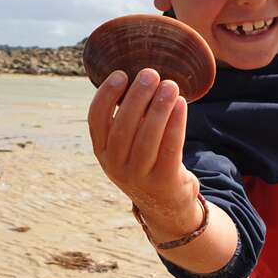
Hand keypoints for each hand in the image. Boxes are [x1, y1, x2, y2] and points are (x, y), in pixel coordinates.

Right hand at [88, 68, 200, 236]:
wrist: (165, 204)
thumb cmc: (146, 161)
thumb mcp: (127, 144)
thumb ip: (128, 117)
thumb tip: (140, 76)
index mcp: (103, 151)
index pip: (96, 119)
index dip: (106, 95)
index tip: (121, 74)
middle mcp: (115, 165)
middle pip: (123, 126)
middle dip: (137, 96)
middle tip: (150, 73)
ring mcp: (138, 176)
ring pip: (147, 137)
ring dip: (159, 108)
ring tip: (170, 85)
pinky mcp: (163, 181)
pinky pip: (170, 148)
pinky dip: (175, 123)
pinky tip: (181, 103)